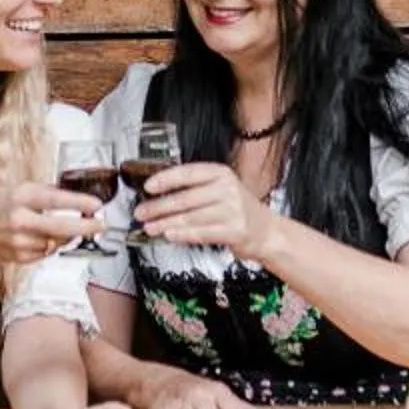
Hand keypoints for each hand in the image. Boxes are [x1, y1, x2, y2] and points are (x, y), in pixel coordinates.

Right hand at [0, 181, 101, 265]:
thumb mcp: (17, 189)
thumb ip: (43, 193)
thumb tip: (74, 198)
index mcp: (20, 197)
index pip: (56, 200)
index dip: (79, 203)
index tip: (96, 205)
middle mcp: (20, 220)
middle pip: (61, 228)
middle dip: (86, 227)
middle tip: (101, 225)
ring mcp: (20, 241)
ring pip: (57, 242)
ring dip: (66, 237)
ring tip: (61, 228)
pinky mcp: (21, 257)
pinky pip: (46, 252)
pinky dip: (50, 246)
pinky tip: (39, 238)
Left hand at [131, 162, 275, 262]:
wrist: (267, 231)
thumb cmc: (238, 210)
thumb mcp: (221, 190)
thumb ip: (195, 189)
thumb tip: (159, 194)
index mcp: (220, 174)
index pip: (187, 173)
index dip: (165, 179)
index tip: (148, 186)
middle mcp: (227, 189)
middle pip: (184, 198)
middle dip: (158, 206)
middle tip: (141, 212)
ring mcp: (232, 210)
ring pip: (189, 217)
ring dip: (165, 223)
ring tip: (149, 227)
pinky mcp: (234, 230)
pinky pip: (201, 232)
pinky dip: (182, 235)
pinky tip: (169, 235)